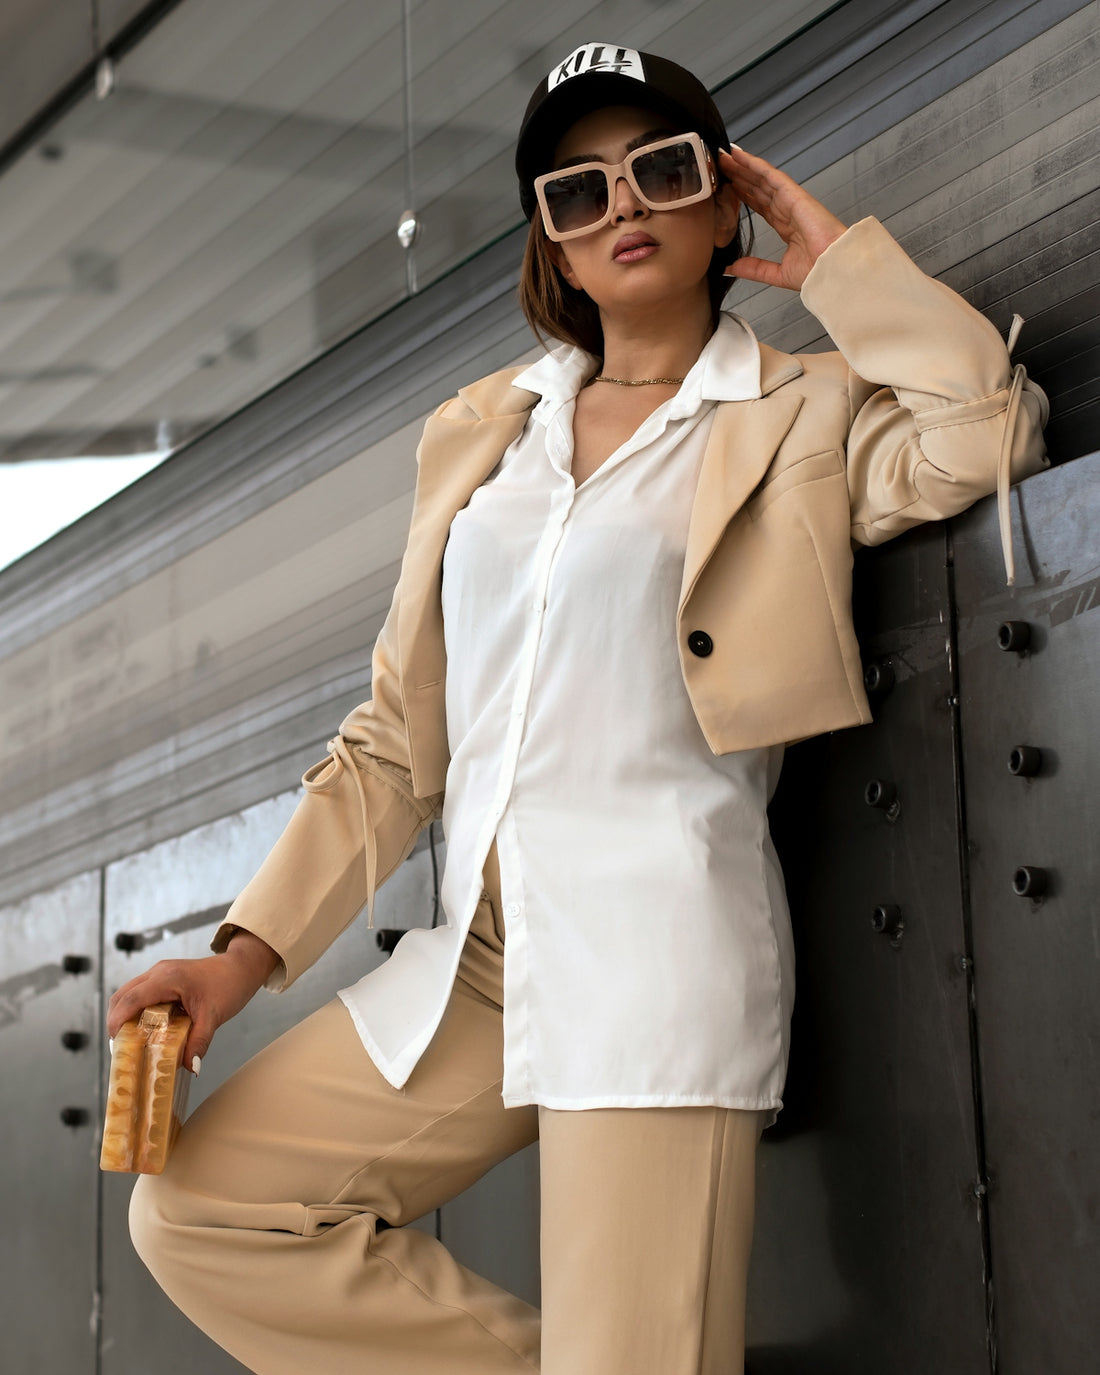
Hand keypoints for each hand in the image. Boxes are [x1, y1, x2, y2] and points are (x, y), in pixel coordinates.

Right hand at [106, 930, 278, 1070]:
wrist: (241, 967)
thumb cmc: (229, 985)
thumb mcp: (214, 1017)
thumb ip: (199, 1042)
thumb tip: (189, 1068)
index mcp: (167, 978)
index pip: (130, 999)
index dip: (117, 1022)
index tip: (115, 1044)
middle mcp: (159, 972)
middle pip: (122, 996)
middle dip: (116, 1021)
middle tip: (121, 1048)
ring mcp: (160, 972)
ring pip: (128, 993)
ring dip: (124, 1015)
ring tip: (130, 1041)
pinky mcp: (163, 977)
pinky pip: (140, 992)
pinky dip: (135, 1010)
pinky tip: (144, 1028)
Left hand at [719, 146, 847, 290]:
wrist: (831, 270)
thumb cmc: (817, 272)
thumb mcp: (777, 273)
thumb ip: (755, 269)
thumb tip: (732, 268)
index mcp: (787, 227)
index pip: (761, 206)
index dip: (745, 195)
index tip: (729, 188)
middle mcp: (788, 211)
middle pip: (760, 189)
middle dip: (741, 177)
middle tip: (722, 166)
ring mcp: (791, 201)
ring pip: (763, 179)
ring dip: (744, 166)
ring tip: (726, 156)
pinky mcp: (794, 195)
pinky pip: (771, 175)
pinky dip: (755, 164)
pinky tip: (740, 156)